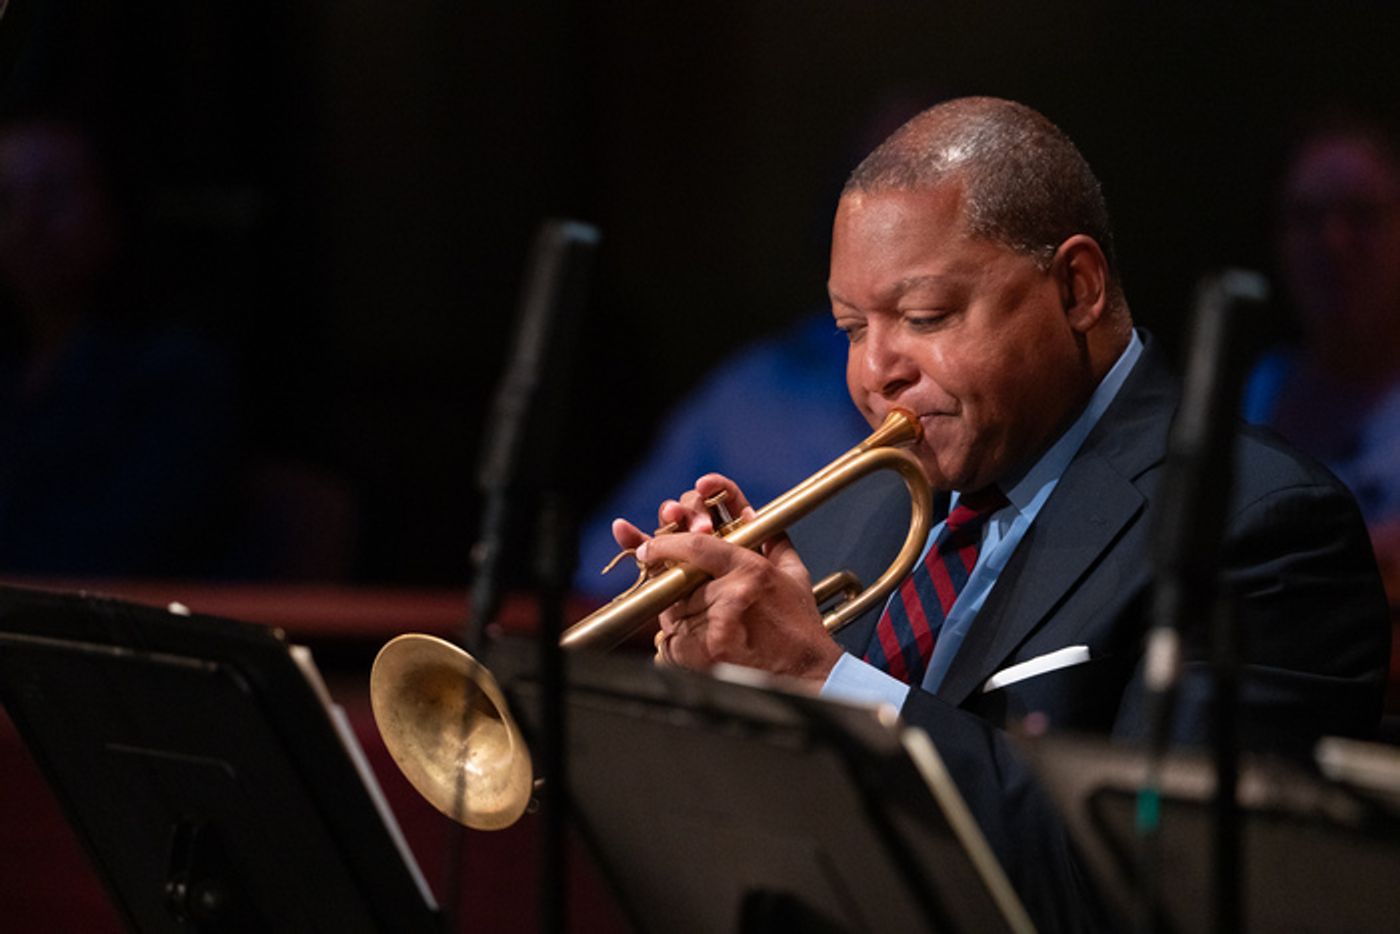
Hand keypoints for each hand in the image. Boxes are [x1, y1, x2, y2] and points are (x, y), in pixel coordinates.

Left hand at [613, 474, 844, 683]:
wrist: (809, 674)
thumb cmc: (800, 628)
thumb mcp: (793, 573)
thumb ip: (769, 540)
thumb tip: (743, 513)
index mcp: (752, 568)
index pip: (695, 545)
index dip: (665, 544)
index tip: (648, 549)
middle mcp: (734, 592)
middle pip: (677, 581)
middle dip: (674, 590)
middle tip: (682, 599)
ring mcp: (719, 622)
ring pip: (672, 613)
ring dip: (679, 621)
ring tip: (709, 631)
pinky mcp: (708, 651)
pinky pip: (673, 642)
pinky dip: (679, 646)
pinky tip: (705, 650)